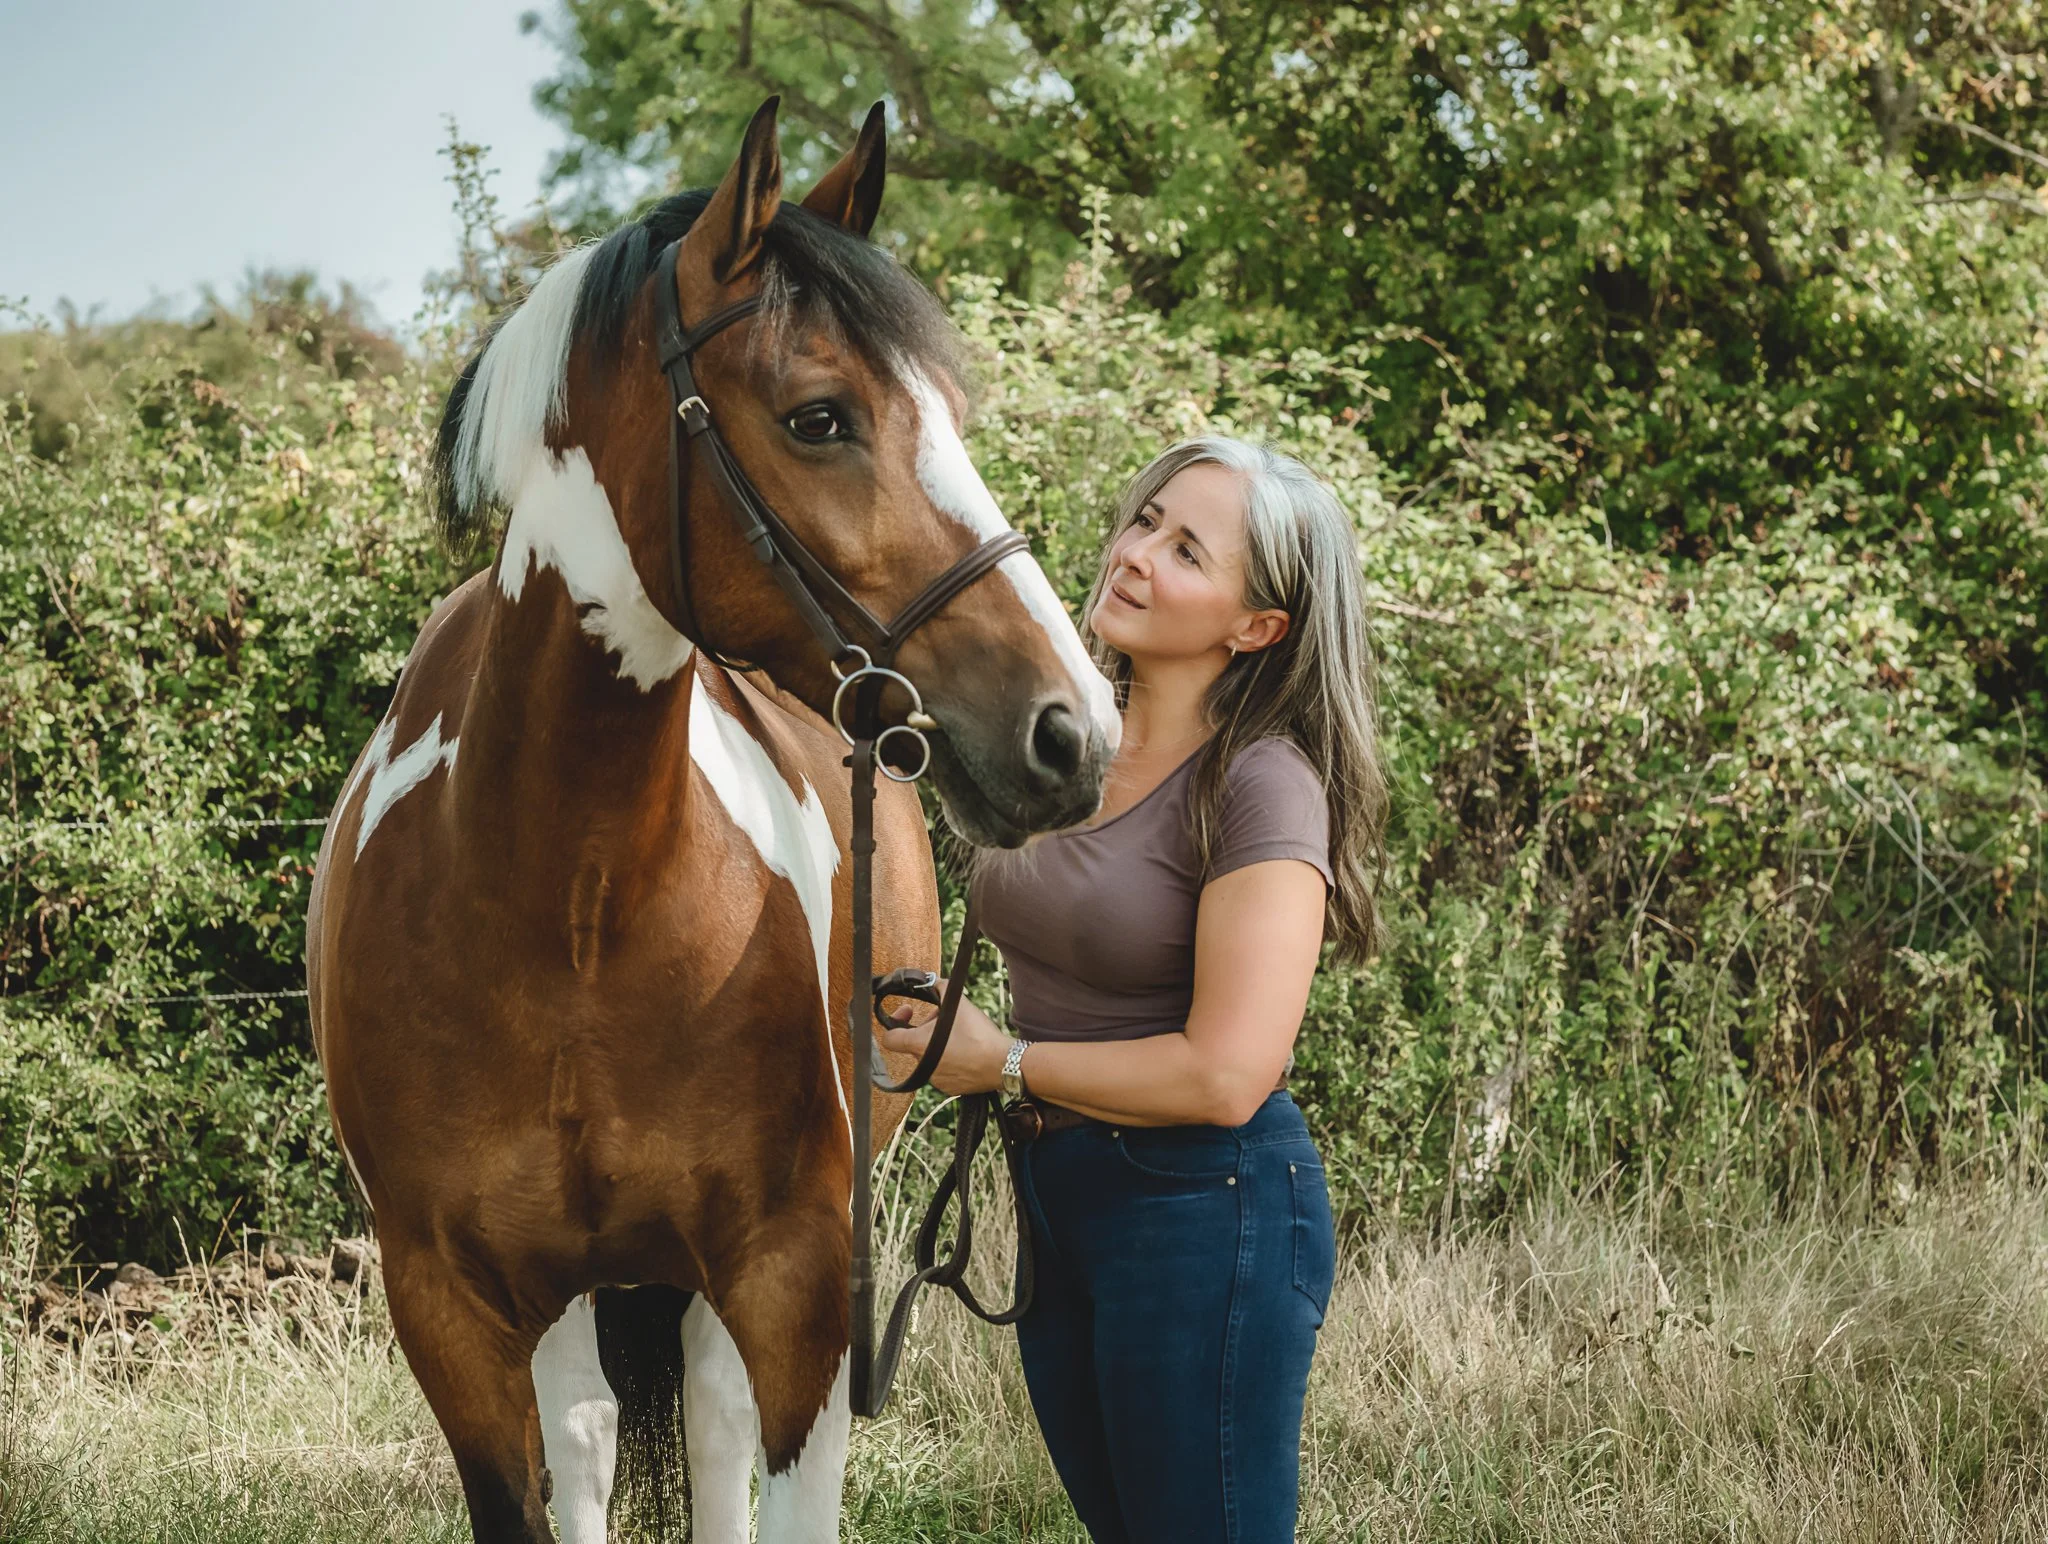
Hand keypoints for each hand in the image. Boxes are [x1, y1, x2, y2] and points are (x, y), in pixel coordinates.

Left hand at [874, 994, 1013, 1095]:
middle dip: (925, 1029)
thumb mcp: (960, 1004)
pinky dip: (949, 1061)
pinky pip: (942, 1071)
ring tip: (958, 1036)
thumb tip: (934, 983)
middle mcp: (922, 1066)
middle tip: (943, 1019)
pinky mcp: (949, 1089)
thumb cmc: (979, 1034)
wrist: (1003, 1063)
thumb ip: (942, 989)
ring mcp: (936, 1080)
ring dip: (937, 1045)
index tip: (908, 1012)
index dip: (894, 1021)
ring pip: (929, 1058)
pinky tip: (966, 1052)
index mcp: (919, 1045)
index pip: (889, 1038)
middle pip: (914, 1043)